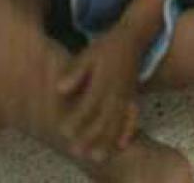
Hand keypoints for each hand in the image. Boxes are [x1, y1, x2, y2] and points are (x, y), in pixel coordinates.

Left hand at [57, 26, 142, 162]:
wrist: (133, 38)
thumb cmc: (106, 47)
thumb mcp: (88, 54)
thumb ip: (75, 72)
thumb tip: (59, 89)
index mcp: (103, 82)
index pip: (88, 106)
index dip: (76, 121)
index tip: (64, 132)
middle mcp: (116, 92)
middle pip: (103, 119)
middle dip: (90, 137)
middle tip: (77, 151)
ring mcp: (127, 96)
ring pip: (117, 123)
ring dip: (108, 140)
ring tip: (97, 156)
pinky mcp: (133, 97)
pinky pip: (132, 117)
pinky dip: (128, 131)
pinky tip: (123, 144)